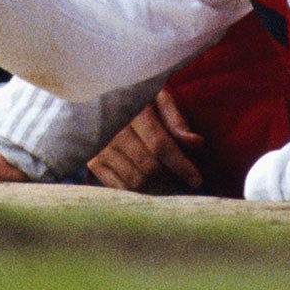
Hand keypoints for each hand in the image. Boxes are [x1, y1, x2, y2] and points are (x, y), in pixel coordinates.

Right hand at [85, 91, 204, 192]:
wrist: (99, 97)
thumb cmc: (137, 100)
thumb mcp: (158, 99)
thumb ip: (176, 120)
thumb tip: (196, 143)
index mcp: (132, 109)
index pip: (160, 144)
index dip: (181, 165)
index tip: (197, 179)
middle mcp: (112, 129)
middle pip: (149, 166)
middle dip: (172, 179)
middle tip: (184, 182)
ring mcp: (100, 148)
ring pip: (136, 181)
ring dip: (158, 188)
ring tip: (171, 184)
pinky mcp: (93, 162)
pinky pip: (120, 188)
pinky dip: (140, 193)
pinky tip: (152, 186)